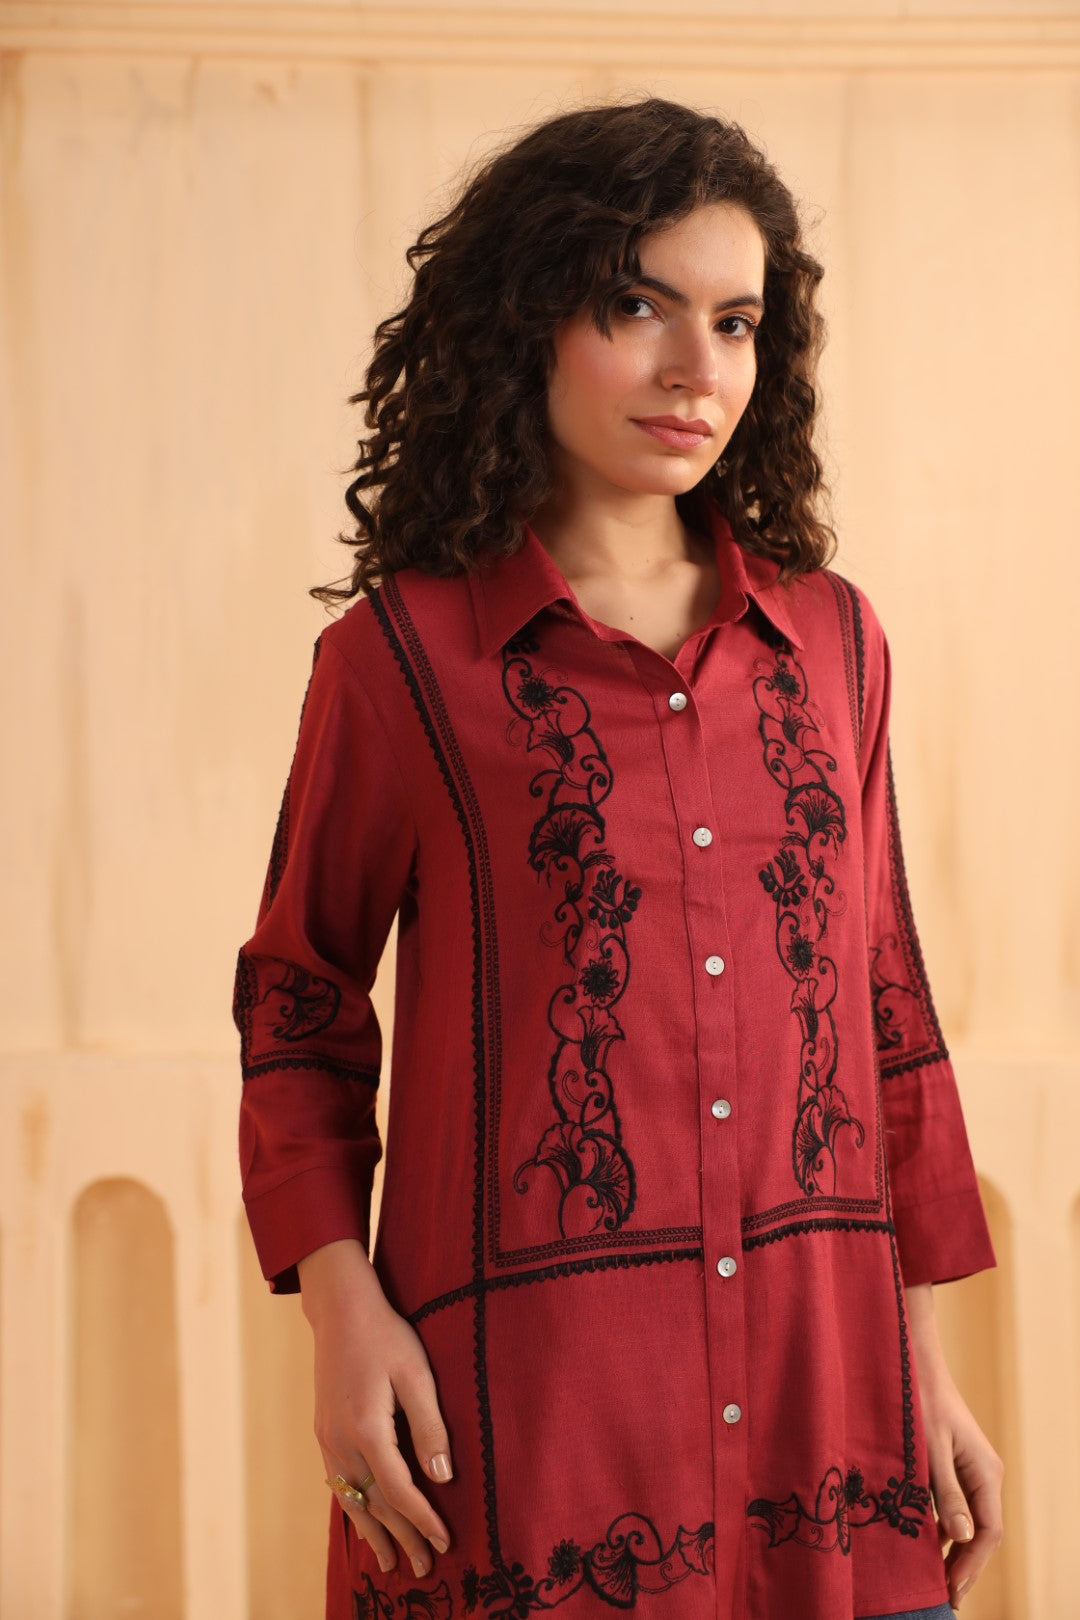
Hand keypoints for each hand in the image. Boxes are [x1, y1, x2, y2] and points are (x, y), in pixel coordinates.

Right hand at [299, 1240, 453, 1579]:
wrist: (339, 1309)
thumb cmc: (385, 1335)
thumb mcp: (417, 1374)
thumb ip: (429, 1426)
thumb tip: (442, 1478)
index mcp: (368, 1429)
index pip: (400, 1490)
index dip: (423, 1520)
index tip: (445, 1542)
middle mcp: (342, 1441)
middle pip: (374, 1503)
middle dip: (400, 1538)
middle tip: (424, 1569)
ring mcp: (327, 1438)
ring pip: (351, 1499)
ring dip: (372, 1532)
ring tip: (389, 1563)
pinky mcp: (323, 1431)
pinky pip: (338, 1483)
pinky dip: (352, 1508)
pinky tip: (361, 1519)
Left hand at [905, 1283, 1004, 1609]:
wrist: (911, 1358)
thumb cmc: (918, 1400)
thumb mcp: (928, 1450)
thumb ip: (946, 1493)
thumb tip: (962, 1538)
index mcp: (986, 1472)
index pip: (988, 1533)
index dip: (970, 1566)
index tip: (950, 1592)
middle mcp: (983, 1473)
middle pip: (981, 1532)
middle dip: (962, 1563)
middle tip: (941, 1595)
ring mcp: (969, 1468)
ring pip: (966, 1519)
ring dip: (950, 1547)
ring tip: (931, 1577)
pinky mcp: (951, 1462)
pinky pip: (953, 1503)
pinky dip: (941, 1525)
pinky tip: (922, 1541)